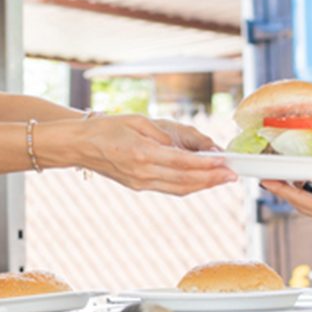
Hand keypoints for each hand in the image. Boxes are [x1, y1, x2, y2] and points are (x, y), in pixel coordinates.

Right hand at [47, 114, 236, 194]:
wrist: (79, 146)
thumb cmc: (106, 128)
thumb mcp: (138, 122)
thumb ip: (165, 136)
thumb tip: (190, 149)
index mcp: (142, 154)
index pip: (182, 163)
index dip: (206, 165)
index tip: (225, 162)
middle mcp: (142, 173)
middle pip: (185, 181)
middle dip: (212, 179)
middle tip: (233, 175)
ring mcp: (140, 183)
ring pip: (179, 189)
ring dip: (204, 185)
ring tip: (223, 179)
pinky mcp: (138, 186)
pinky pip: (169, 189)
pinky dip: (189, 186)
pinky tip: (201, 181)